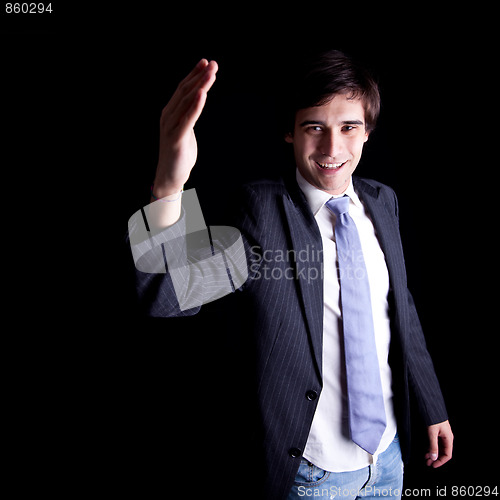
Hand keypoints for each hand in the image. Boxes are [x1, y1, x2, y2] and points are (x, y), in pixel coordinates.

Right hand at [153, 58, 217, 197]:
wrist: (169, 176)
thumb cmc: (179, 154)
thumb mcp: (185, 130)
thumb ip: (188, 116)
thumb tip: (197, 103)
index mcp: (170, 113)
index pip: (182, 89)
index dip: (194, 74)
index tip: (206, 62)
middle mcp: (168, 116)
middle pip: (185, 91)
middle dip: (200, 77)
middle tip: (212, 64)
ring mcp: (171, 127)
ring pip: (186, 102)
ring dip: (200, 86)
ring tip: (211, 74)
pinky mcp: (176, 138)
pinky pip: (188, 119)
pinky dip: (195, 106)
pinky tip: (202, 94)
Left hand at [425, 420, 452, 467]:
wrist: (430, 406)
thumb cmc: (433, 417)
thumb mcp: (432, 433)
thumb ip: (433, 445)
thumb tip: (433, 457)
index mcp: (448, 438)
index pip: (447, 455)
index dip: (440, 461)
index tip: (433, 465)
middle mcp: (446, 437)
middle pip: (442, 452)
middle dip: (435, 458)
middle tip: (428, 462)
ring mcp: (442, 435)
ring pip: (438, 448)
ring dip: (432, 453)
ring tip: (426, 458)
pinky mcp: (437, 432)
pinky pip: (436, 443)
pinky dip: (431, 447)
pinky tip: (426, 450)